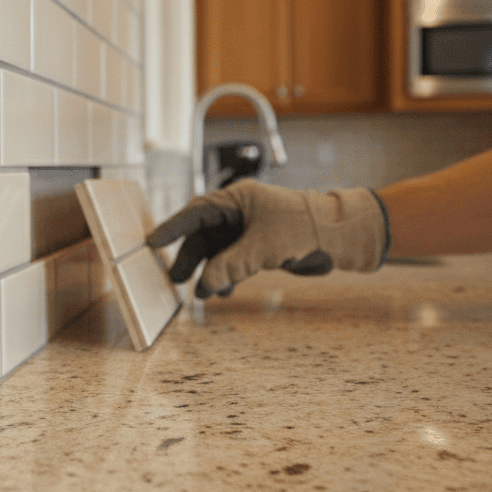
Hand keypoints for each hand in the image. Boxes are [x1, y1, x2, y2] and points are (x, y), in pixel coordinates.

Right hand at [146, 181, 388, 298]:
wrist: (340, 237)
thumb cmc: (306, 227)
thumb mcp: (264, 247)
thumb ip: (231, 265)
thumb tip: (205, 285)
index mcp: (238, 199)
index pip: (196, 211)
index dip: (172, 227)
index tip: (152, 242)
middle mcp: (240, 212)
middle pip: (203, 235)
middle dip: (191, 257)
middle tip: (176, 278)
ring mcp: (248, 229)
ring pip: (217, 251)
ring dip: (211, 271)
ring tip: (205, 293)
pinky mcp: (259, 246)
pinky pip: (233, 261)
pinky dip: (227, 276)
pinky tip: (225, 291)